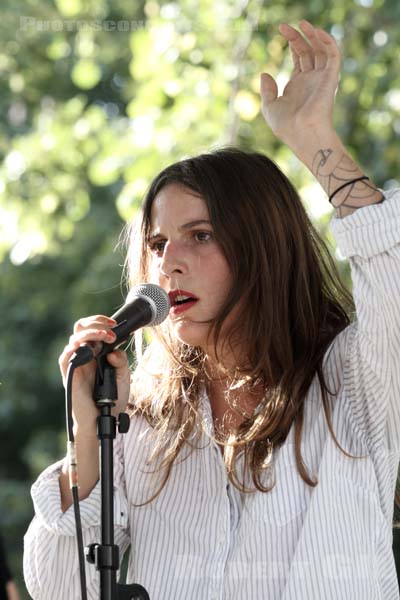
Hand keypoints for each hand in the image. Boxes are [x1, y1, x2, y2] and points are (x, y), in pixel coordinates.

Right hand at [58, 315, 130, 433]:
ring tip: (108, 338)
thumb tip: (113, 351)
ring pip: (75, 338)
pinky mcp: (69, 374)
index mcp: (96, 352)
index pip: (92, 327)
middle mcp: (84, 354)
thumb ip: (121, 361)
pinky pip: (65, 357)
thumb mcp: (124, 376)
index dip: (101, 321)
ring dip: (92, 334)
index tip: (115, 324)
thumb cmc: (113, 399)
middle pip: (81, 327)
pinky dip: (74, 349)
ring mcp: (75, 363)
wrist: (105, 419)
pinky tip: (88, 349)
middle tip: (111, 330)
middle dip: (95, 323)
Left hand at [260, 20, 340, 145]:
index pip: (299, 57)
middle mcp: (311, 80)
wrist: (302, 133)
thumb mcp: (270, 107)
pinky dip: (327, 41)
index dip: (293, 42)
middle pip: (308, 51)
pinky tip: (315, 32)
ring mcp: (321, 78)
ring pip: (321, 49)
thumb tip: (264, 74)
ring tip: (301, 23)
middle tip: (284, 26)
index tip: (282, 30)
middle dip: (298, 37)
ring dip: (313, 35)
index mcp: (298, 85)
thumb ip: (267, 91)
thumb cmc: (286, 126)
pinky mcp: (330, 78)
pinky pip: (333, 54)